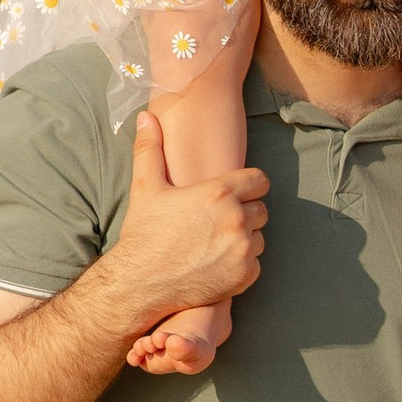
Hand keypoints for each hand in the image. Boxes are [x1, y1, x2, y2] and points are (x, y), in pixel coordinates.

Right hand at [101, 117, 266, 330]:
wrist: (140, 284)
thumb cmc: (143, 234)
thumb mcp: (145, 188)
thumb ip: (150, 149)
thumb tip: (147, 117)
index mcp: (219, 193)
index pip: (259, 180)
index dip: (248, 186)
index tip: (235, 194)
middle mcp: (236, 219)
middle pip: (261, 209)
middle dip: (244, 213)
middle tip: (218, 222)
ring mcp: (242, 249)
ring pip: (259, 237)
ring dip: (245, 238)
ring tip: (216, 242)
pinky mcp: (244, 275)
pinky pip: (256, 263)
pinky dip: (242, 264)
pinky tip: (217, 262)